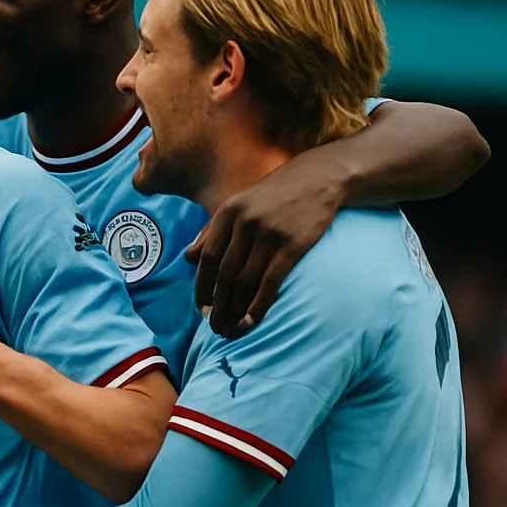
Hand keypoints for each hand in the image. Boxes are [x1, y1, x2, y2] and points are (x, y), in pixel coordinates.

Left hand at [186, 160, 344, 338]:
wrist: (318, 177)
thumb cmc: (274, 195)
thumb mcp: (238, 204)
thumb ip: (212, 230)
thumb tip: (188, 258)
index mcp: (227, 213)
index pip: (207, 257)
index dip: (202, 286)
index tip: (201, 308)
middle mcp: (245, 223)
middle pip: (224, 273)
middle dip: (218, 305)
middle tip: (214, 327)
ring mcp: (269, 234)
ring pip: (245, 281)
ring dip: (235, 310)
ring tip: (230, 329)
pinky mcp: (293, 244)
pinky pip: (270, 282)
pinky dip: (258, 305)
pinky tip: (251, 320)